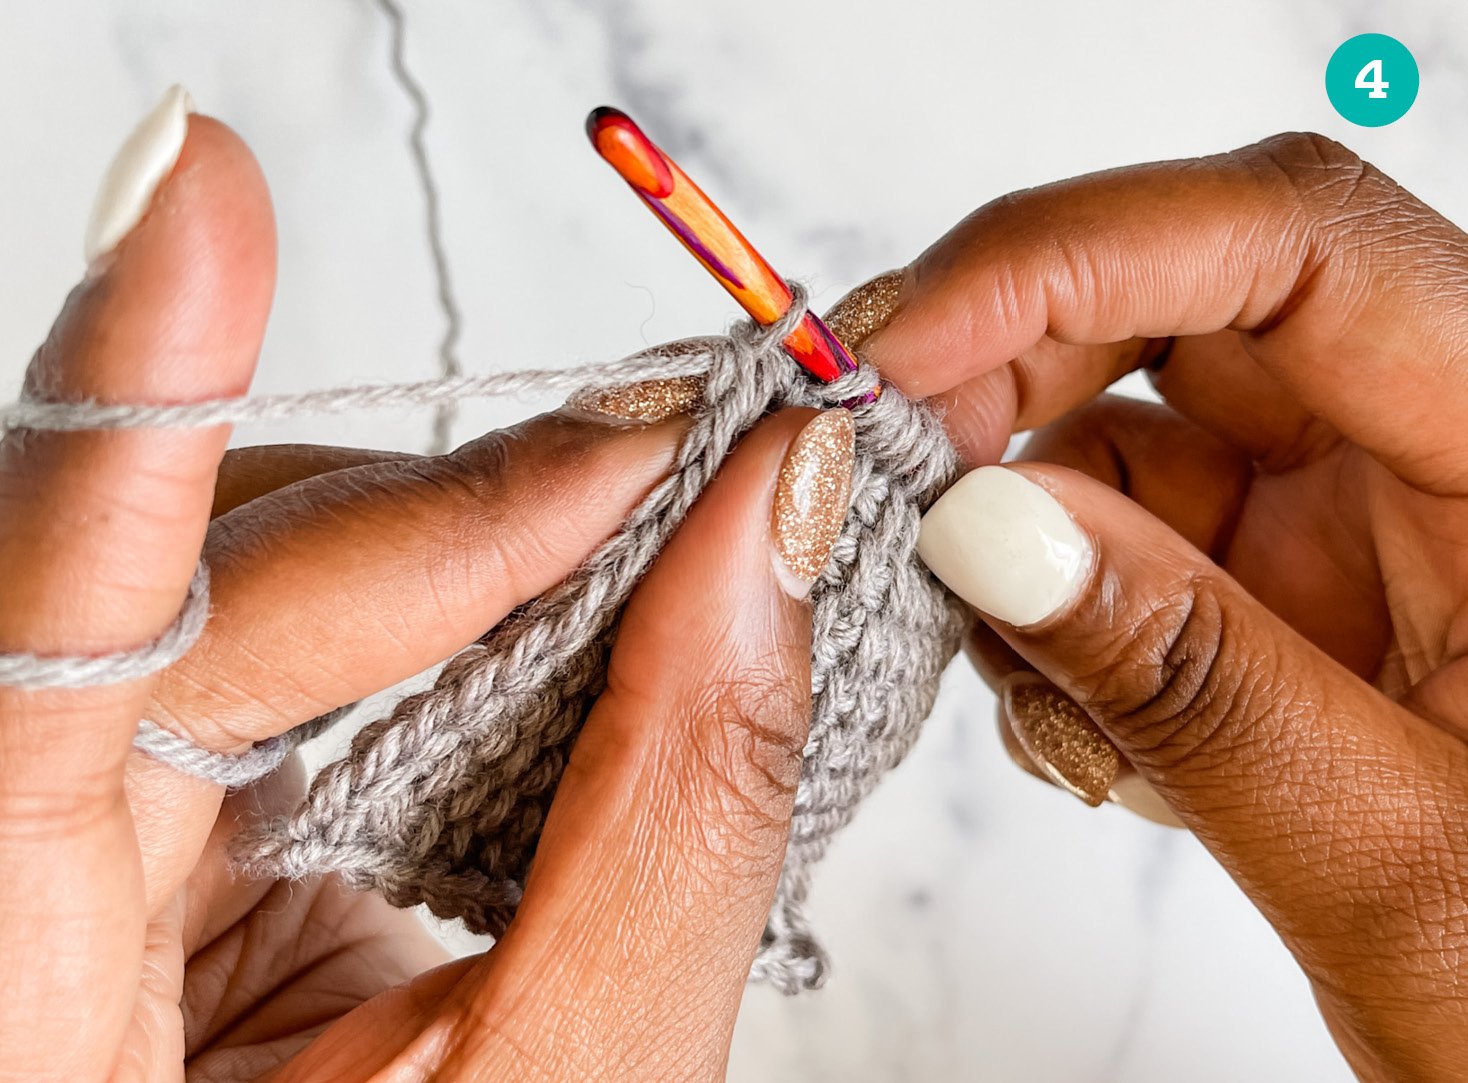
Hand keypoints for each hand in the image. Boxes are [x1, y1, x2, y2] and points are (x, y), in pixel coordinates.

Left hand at [0, 106, 841, 1080]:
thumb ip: (672, 813)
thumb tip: (771, 535)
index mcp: (8, 1000)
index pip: (23, 654)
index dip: (118, 410)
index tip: (201, 196)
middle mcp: (0, 885)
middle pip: (167, 595)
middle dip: (431, 517)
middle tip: (655, 462)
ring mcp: (55, 837)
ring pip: (215, 592)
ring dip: (436, 550)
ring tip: (626, 527)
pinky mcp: (127, 811)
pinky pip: (261, 641)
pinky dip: (418, 606)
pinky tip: (536, 595)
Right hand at [857, 132, 1467, 1079]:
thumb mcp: (1392, 863)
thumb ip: (1186, 680)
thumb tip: (980, 526)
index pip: (1293, 247)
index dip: (1072, 258)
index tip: (902, 353)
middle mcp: (1434, 449)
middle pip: (1184, 308)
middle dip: (1010, 381)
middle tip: (890, 476)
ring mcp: (1357, 514)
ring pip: (1132, 431)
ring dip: (1031, 540)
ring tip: (1042, 700)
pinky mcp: (1290, 579)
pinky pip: (1128, 537)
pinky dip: (1057, 613)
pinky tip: (1086, 729)